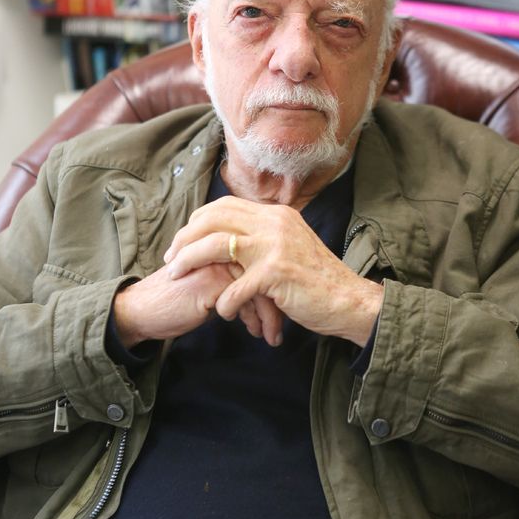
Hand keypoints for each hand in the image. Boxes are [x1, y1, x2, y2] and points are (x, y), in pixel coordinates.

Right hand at [113, 261, 281, 347]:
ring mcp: (218, 261)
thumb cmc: (177, 301)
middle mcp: (223, 247)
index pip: (265, 260)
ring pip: (260, 284)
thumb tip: (269, 296)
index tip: (282, 311)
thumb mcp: (213, 288)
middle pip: (267, 271)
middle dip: (278, 303)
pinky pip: (247, 297)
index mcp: (224, 243)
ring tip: (271, 336)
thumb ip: (236, 282)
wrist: (143, 311)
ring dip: (269, 315)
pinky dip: (255, 318)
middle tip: (280, 329)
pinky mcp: (212, 279)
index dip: (276, 288)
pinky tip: (257, 333)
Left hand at [164, 196, 383, 346]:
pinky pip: (235, 286)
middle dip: (184, 239)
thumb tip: (232, 237)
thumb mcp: (290, 245)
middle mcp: (273, 222)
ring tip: (177, 277)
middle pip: (212, 219)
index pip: (223, 206)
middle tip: (170, 260)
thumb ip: (265, 237)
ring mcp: (274, 245)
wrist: (348, 300)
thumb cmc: (317, 281)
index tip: (181, 242)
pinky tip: (224, 312)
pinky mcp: (276, 272)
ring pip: (215, 245)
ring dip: (189, 261)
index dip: (196, 222)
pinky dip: (224, 302)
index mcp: (275, 214)